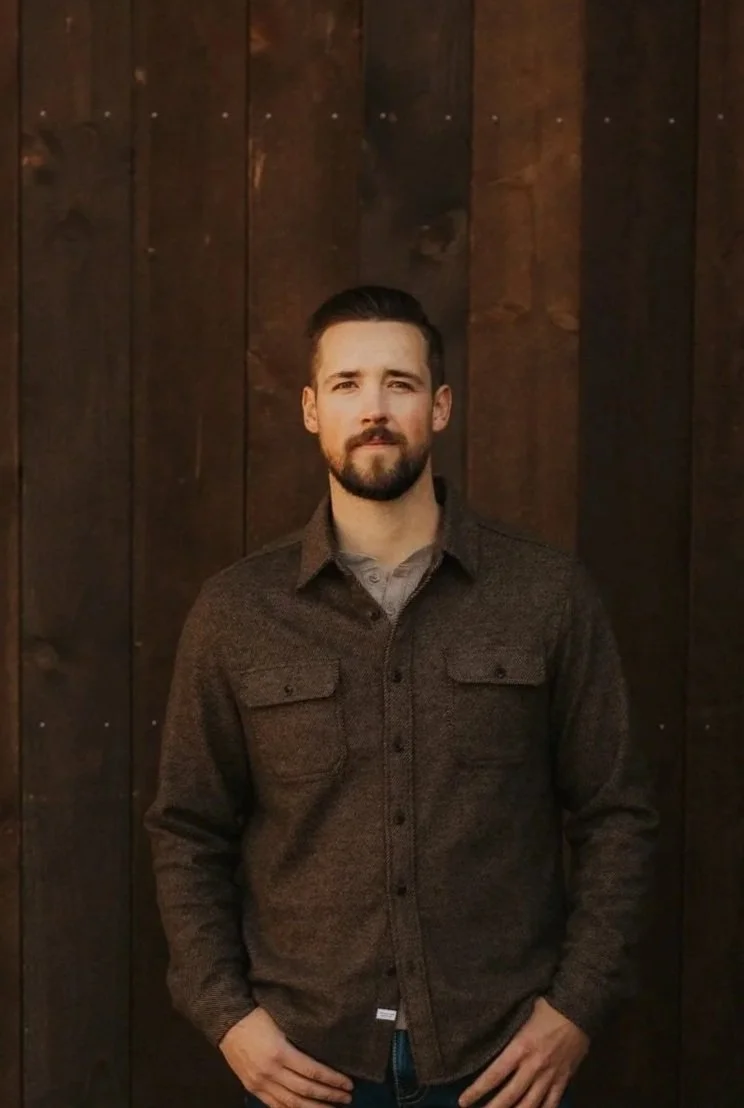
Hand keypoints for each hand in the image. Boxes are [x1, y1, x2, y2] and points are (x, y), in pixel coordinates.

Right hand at [220, 1007, 354, 1107]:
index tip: (349, 1083)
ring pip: (292, 1103)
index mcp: (280, 1052)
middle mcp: (271, 1072)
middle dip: (329, 1096)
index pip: (313, 1071)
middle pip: (306, 1090)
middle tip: (347, 1098)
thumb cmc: (258, 1016)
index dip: (332, 1080)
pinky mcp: (253, 1088)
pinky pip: (276, 1105)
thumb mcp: (281, 1021)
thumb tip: (324, 1046)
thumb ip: (299, 1037)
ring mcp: (261, 1083)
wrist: (227, 1022)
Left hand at [457, 998, 588, 1107]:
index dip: (477, 1090)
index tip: (463, 1101)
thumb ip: (509, 1032)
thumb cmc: (547, 1007)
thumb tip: (490, 1035)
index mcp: (520, 1048)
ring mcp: (549, 1076)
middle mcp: (533, 1066)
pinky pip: (551, 1103)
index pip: (494, 1075)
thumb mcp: (522, 1015)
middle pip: (509, 1096)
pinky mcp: (563, 1079)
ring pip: (530, 1104)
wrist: (578, 1010)